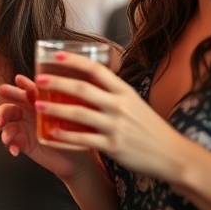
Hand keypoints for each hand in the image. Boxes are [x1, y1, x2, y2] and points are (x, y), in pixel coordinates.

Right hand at [0, 74, 93, 179]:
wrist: (77, 158)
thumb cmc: (74, 132)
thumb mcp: (67, 113)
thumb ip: (56, 100)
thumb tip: (51, 86)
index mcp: (37, 101)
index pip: (24, 91)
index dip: (16, 88)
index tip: (10, 86)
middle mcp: (28, 113)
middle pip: (9, 108)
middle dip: (2, 111)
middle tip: (1, 118)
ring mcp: (24, 128)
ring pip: (6, 125)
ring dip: (3, 130)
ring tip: (6, 137)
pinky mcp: (23, 143)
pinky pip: (11, 141)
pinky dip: (10, 145)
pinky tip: (14, 149)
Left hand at [33, 51, 188, 180]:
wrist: (172, 154)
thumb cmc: (149, 127)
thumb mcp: (134, 103)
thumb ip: (113, 93)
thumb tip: (89, 80)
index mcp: (124, 92)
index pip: (97, 70)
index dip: (75, 61)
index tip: (56, 55)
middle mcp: (119, 106)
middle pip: (83, 89)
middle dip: (58, 82)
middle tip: (39, 80)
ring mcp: (116, 126)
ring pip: (79, 114)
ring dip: (55, 108)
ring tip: (38, 105)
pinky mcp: (113, 147)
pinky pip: (83, 140)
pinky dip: (66, 136)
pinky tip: (51, 133)